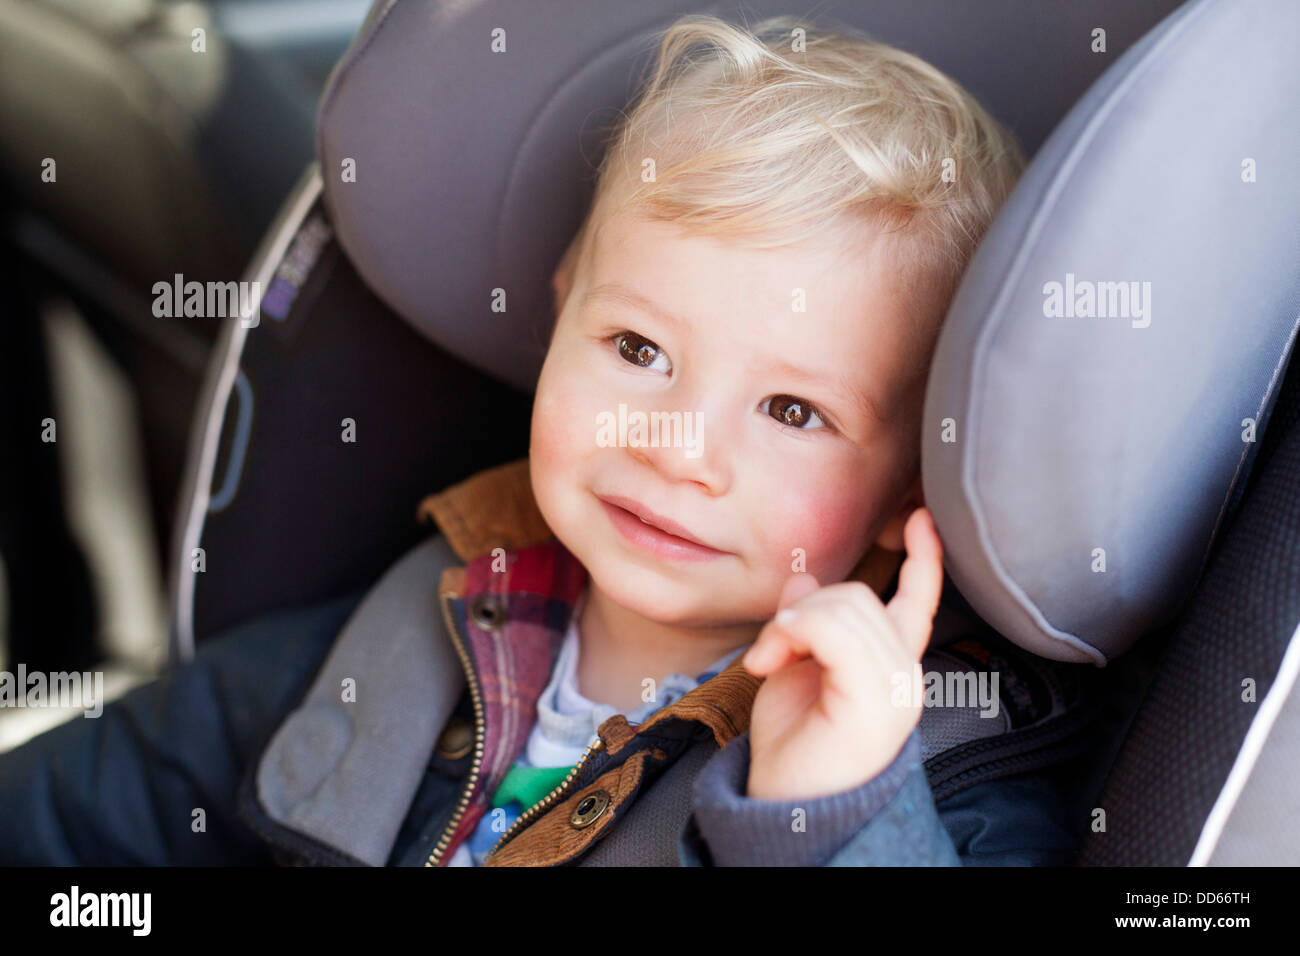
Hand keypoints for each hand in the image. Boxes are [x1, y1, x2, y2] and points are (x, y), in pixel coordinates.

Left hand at [742, 507, 944, 800]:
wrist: (788, 808)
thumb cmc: (793, 748)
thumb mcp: (791, 671)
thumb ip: (804, 625)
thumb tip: (803, 580)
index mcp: (889, 665)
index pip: (918, 601)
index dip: (925, 558)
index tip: (920, 516)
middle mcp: (902, 674)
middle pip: (858, 595)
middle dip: (801, 610)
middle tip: (767, 652)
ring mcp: (894, 687)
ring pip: (845, 605)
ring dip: (790, 626)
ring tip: (766, 663)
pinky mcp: (874, 698)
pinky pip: (835, 631)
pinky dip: (794, 633)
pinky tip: (771, 660)